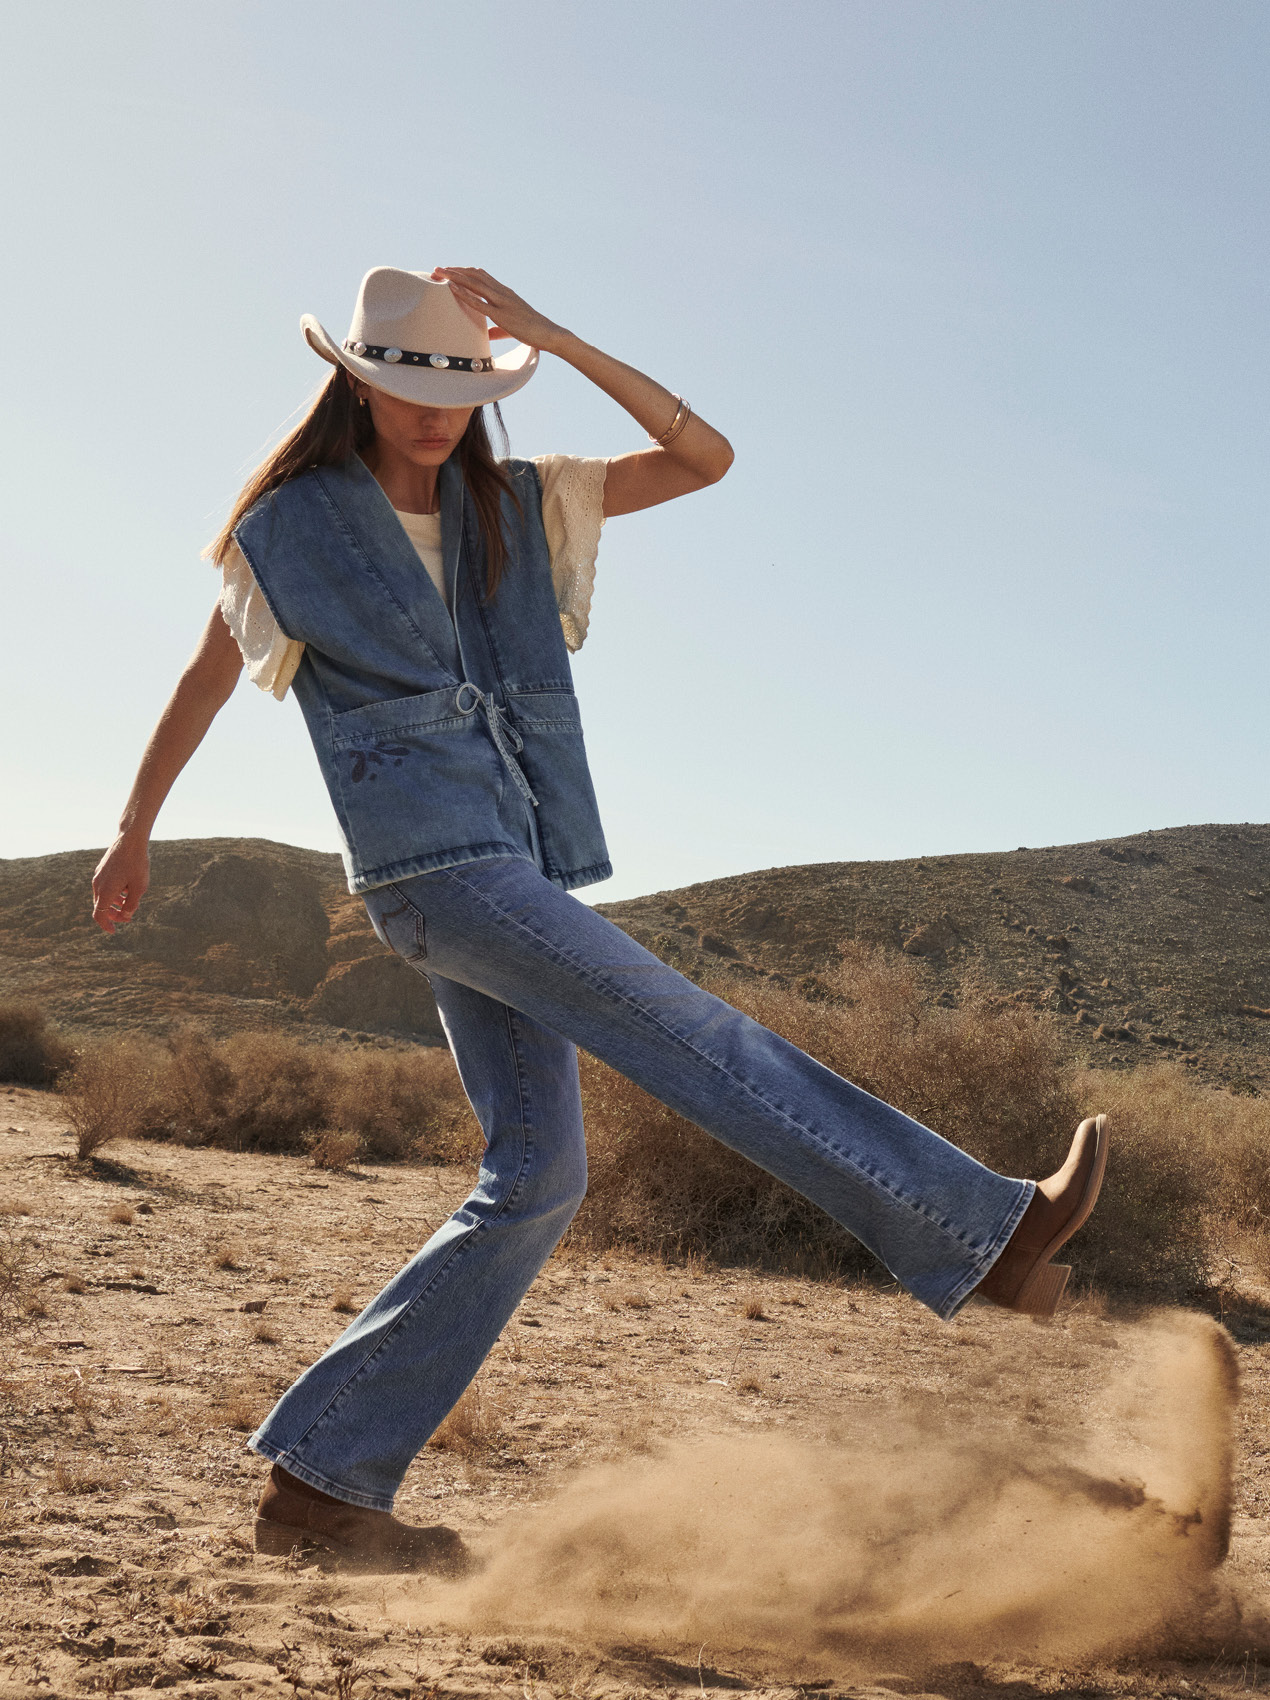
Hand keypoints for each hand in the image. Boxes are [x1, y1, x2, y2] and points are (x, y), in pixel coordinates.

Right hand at [92, 834, 149, 934]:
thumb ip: (131, 905)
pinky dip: (113, 892)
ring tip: (130, 901)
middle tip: (127, 917)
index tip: (114, 931)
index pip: (99, 915)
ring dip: (114, 903)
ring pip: (103, 896)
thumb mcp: (139, 888)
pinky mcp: (102, 869)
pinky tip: (127, 889)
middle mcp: (98, 884)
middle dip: (113, 914)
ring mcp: (98, 875)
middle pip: (101, 906)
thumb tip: (125, 917)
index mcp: (105, 891)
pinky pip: (105, 886)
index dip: (105, 925)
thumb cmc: (137, 864)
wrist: (130, 839)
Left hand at [431, 267, 568, 354]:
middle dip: (454, 271)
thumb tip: (487, 334)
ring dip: (455, 276)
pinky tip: (452, 288)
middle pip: (474, 275)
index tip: (448, 271)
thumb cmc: (532, 330)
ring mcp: (502, 301)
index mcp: (504, 292)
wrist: (548, 333)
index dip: (463, 271)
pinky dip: (464, 293)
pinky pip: (479, 302)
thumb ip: (497, 328)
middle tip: (436, 268)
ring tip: (440, 273)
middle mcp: (502, 292)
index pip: (480, 275)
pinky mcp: (502, 314)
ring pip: (475, 283)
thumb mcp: (511, 326)